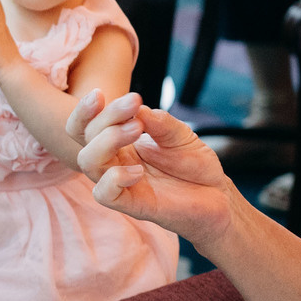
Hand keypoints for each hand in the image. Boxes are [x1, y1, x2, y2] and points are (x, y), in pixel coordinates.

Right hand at [65, 91, 241, 249]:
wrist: (217, 194)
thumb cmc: (193, 164)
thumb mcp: (180, 133)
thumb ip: (159, 121)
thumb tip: (137, 109)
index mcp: (119, 143)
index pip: (85, 127)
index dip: (83, 111)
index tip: (101, 94)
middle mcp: (115, 162)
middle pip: (85, 138)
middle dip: (106, 116)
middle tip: (135, 102)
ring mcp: (122, 184)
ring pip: (88, 162)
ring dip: (107, 139)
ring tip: (137, 128)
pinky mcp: (133, 205)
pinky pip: (104, 194)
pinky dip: (115, 178)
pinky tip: (138, 171)